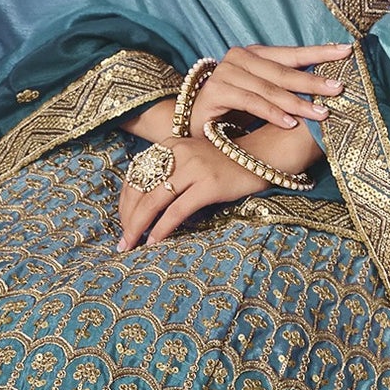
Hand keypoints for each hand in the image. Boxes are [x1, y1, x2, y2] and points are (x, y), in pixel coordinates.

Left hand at [115, 117, 323, 249]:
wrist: (266, 154)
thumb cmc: (230, 163)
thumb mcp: (196, 160)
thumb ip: (175, 174)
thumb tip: (151, 204)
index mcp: (171, 144)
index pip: (136, 174)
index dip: (126, 201)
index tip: (124, 221)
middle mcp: (178, 152)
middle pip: (140, 189)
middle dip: (127, 217)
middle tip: (123, 239)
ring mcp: (193, 168)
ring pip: (153, 201)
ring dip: (138, 226)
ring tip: (131, 245)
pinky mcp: (208, 185)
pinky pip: (176, 211)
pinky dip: (161, 228)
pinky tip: (154, 242)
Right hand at [180, 42, 353, 134]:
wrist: (196, 126)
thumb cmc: (235, 112)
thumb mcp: (264, 95)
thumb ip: (286, 87)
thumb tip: (326, 89)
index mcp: (253, 54)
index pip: (291, 53)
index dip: (319, 52)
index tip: (346, 51)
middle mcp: (239, 57)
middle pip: (283, 70)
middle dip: (313, 80)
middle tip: (338, 88)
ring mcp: (226, 72)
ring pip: (270, 88)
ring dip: (298, 102)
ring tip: (321, 113)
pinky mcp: (217, 91)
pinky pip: (252, 102)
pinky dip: (273, 113)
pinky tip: (291, 122)